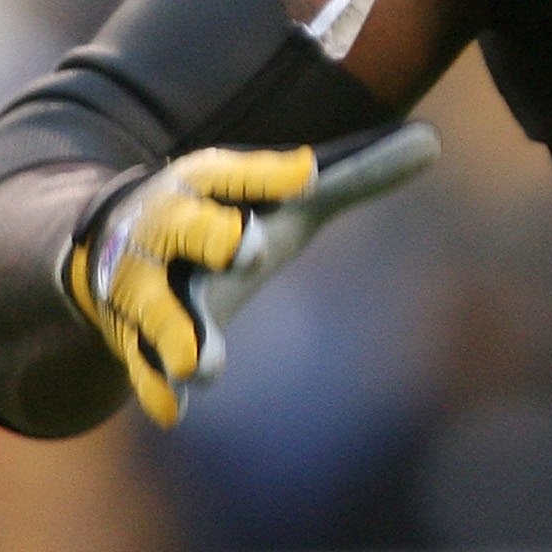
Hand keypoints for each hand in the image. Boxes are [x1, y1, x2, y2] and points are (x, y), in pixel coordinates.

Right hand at [63, 124, 440, 425]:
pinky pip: (139, 360)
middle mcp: (171, 228)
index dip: (272, 174)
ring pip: (156, 306)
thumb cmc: (227, 213)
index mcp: (210, 183)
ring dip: (178, 331)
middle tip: (246, 249)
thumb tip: (435, 142)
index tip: (309, 175)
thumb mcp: (284, 194)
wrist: (116, 240)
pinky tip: (174, 409)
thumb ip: (354, 173)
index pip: (242, 173)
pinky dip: (154, 384)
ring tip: (204, 363)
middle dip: (215, 238)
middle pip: (188, 229)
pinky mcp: (133, 333)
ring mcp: (146, 284)